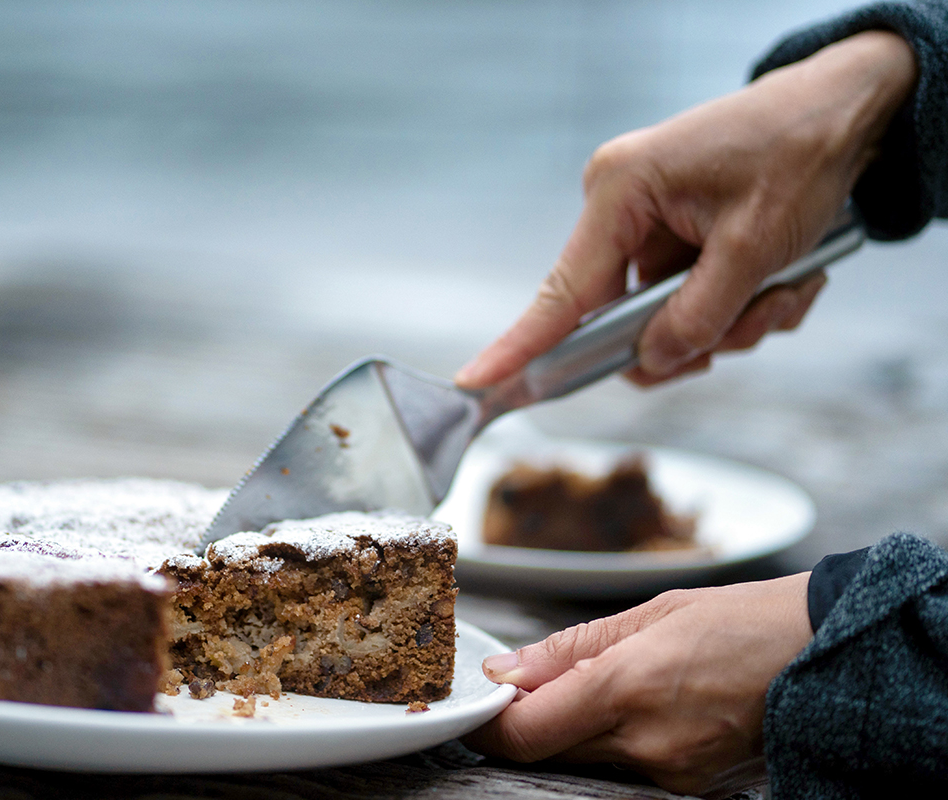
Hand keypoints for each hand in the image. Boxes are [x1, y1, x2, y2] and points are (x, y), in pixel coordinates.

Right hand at [456, 31, 915, 388]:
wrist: (848, 107)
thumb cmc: (799, 150)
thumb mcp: (755, 247)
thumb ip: (698, 317)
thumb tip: (655, 363)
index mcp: (620, 192)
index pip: (562, 291)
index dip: (522, 346)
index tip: (477, 382)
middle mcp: (622, 207)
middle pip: (622, 316)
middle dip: (690, 336)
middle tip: (747, 325)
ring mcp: (648, 222)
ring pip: (666, 316)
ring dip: (730, 322)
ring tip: (781, 289)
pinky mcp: (677, 235)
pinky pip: (693, 299)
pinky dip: (741, 305)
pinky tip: (782, 279)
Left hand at [463, 574, 812, 795]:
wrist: (827, 654)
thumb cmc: (742, 621)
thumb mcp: (650, 615)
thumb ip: (570, 649)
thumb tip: (508, 671)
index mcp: (629, 687)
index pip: (527, 731)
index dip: (490, 723)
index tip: (478, 703)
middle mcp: (647, 743)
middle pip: (551, 749)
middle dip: (530, 721)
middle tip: (531, 685)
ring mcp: (672, 774)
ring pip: (587, 759)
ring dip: (576, 729)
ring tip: (610, 684)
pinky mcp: (692, 789)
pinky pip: (628, 768)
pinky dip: (617, 741)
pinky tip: (643, 707)